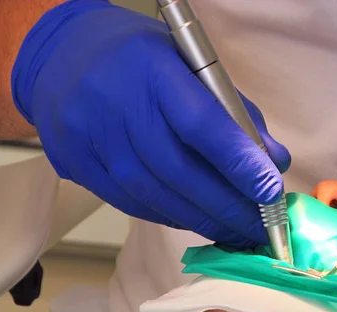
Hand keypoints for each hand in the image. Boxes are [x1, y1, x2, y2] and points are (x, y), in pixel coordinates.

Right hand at [12, 0, 289, 247]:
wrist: (62, 56)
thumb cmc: (142, 61)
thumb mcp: (192, 66)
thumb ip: (236, 112)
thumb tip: (274, 162)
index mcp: (152, 69)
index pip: (201, 125)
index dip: (239, 164)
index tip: (271, 193)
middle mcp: (116, 103)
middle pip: (178, 170)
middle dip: (226, 207)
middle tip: (259, 228)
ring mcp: (89, 136)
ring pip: (154, 195)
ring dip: (201, 220)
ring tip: (234, 231)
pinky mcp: (75, 163)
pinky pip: (131, 203)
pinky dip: (170, 217)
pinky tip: (196, 221)